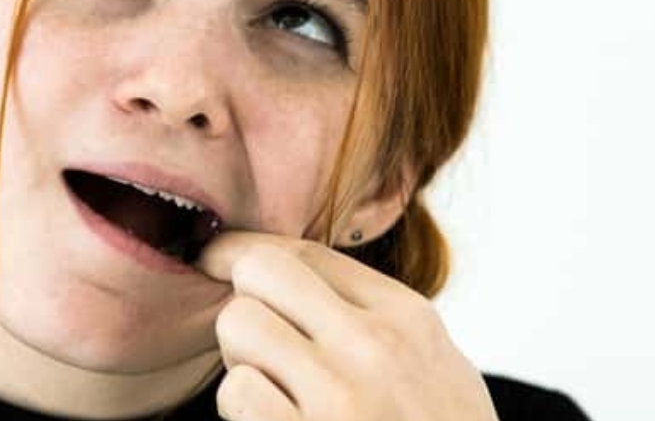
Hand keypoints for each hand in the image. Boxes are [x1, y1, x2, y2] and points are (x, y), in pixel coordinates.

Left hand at [197, 231, 498, 420]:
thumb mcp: (436, 364)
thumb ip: (374, 315)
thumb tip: (288, 272)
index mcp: (406, 318)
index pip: (304, 253)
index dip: (245, 250)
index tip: (218, 255)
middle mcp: (373, 346)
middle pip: (259, 272)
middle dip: (246, 301)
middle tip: (259, 342)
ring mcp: (340, 397)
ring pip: (238, 326)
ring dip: (241, 361)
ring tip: (274, 392)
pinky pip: (237, 393)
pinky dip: (242, 410)